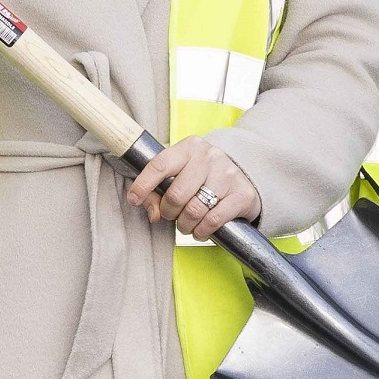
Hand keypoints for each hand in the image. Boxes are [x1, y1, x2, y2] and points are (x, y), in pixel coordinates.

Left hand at [129, 135, 261, 240]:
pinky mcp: (242, 194)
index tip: (133, 200)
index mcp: (189, 147)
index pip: (160, 165)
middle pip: (176, 194)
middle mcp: (209, 156)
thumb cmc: (203, 177)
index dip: (143, 185)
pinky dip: (202, 231)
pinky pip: (213, 220)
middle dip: (168, 212)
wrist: (246, 177)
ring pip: (194, 210)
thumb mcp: (179, 175)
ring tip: (186, 224)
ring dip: (185, 225)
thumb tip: (153, 214)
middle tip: (171, 215)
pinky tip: (200, 230)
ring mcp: (227, 174)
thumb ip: (157, 193)